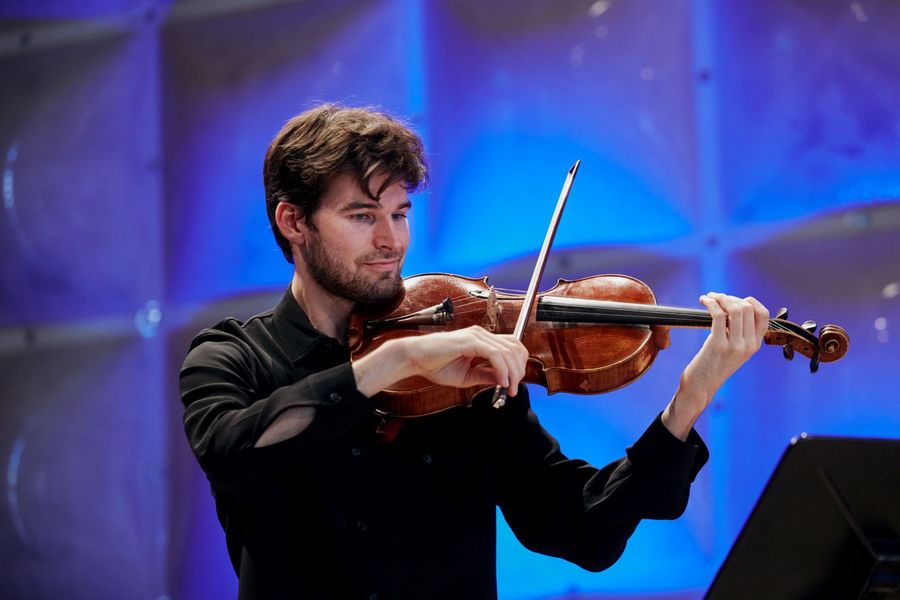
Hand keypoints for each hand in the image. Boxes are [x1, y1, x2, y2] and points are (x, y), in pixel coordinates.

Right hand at [353, 326, 528, 397]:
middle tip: (513, 390)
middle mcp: (482, 334)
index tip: (513, 385)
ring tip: (508, 388)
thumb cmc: (436, 365)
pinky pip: (495, 354)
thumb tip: (504, 380)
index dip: (518, 365)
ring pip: (508, 351)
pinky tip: (501, 381)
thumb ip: (485, 375)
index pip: (512, 346)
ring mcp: (476, 336)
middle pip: (515, 348)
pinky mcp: (470, 341)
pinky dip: (502, 369)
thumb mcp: (467, 376)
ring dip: (512, 372)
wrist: (415, 358)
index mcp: (482, 340)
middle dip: (519, 371)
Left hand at [662, 292, 768, 439]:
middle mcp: (749, 345)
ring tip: (710, 298)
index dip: (750, 301)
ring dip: (720, 298)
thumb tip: (733, 306)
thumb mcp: (734, 350)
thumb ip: (739, 333)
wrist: (701, 386)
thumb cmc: (713, 365)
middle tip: (717, 297)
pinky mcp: (718, 345)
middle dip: (730, 297)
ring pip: (735, 309)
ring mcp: (735, 345)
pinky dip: (711, 303)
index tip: (734, 299)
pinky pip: (718, 314)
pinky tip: (704, 301)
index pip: (764, 315)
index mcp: (755, 345)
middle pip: (748, 308)